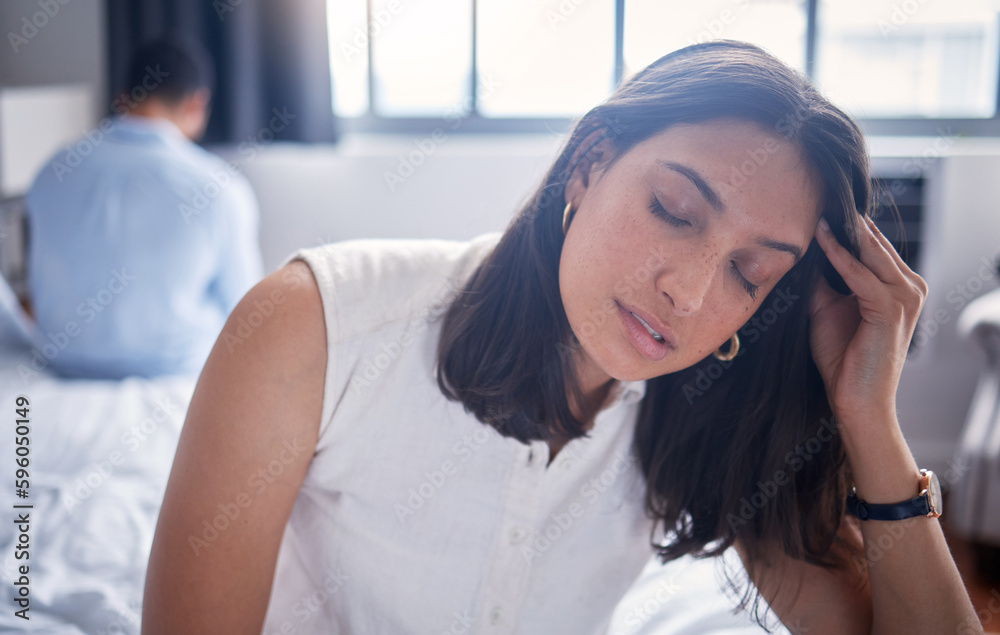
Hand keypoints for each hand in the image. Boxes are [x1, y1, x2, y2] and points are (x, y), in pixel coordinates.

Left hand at [808, 215, 927, 426]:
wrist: (855, 400)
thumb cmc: (842, 359)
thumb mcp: (826, 308)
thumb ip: (823, 279)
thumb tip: (804, 251)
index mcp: (898, 284)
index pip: (872, 243)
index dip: (845, 223)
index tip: (816, 201)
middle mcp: (909, 286)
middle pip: (873, 242)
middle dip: (845, 219)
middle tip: (816, 193)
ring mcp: (905, 296)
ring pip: (870, 252)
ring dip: (842, 229)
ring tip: (817, 206)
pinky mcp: (891, 308)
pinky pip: (860, 273)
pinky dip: (839, 254)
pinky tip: (820, 237)